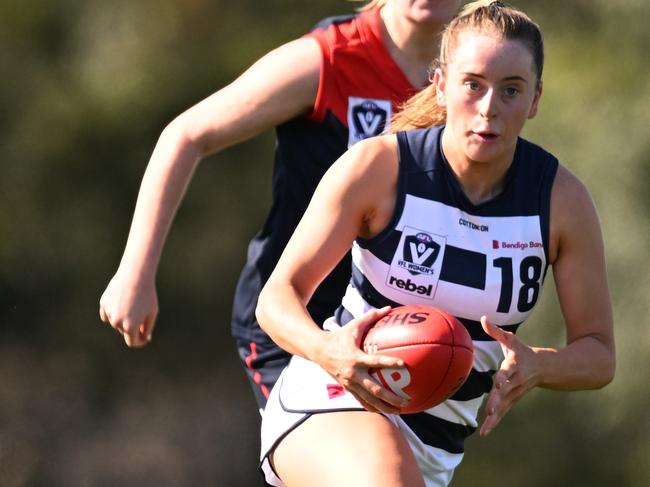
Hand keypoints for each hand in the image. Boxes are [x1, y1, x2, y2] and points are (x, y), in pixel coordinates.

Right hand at [99, 271, 157, 347]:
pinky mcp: (103, 304)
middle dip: (133, 326)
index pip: (132, 342)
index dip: (139, 341)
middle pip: (124, 331)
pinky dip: (113, 312)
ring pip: (116, 322)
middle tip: (142, 313)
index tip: (144, 338)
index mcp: (130, 326)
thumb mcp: (152, 313)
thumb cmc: (147, 295)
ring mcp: (109, 313)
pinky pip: (107, 314)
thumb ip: (147, 328)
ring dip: (123, 317)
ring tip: (133, 303)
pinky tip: (121, 302)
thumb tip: (142, 338)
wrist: (136, 275)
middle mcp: (117, 322)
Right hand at [318, 307, 407, 413]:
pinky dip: (373, 407)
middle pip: (374, 389)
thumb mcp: (354, 325)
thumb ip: (371, 317)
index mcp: (356, 358)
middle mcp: (353, 373)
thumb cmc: (339, 336)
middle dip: (391, 397)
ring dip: (384, 407)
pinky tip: (384, 412)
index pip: (375, 361)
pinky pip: (361, 401)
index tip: (404, 365)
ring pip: (369, 400)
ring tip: (399, 411)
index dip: (389, 363)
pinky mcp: (347, 388)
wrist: (318, 350)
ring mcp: (350, 383)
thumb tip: (388, 308)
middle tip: (406, 400)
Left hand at [479, 315, 541, 435]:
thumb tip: (483, 318)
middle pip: (506, 392)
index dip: (504, 377)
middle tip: (490, 410)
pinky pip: (502, 413)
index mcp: (515, 366)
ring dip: (495, 418)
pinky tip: (484, 433)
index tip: (498, 384)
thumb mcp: (511, 339)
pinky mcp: (512, 401)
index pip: (508, 371)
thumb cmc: (522, 351)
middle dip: (498, 401)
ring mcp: (515, 393)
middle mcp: (516, 381)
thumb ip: (496, 331)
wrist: (545, 368)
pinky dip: (493, 423)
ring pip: (504, 407)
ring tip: (485, 429)